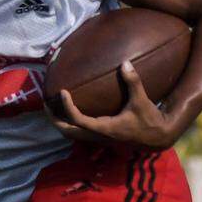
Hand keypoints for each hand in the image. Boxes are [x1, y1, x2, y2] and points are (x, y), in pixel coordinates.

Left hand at [46, 61, 178, 149]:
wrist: (157, 137)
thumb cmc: (149, 119)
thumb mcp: (142, 100)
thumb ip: (133, 82)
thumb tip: (125, 63)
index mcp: (105, 129)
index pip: (78, 120)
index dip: (67, 107)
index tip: (63, 92)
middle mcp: (99, 136)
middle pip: (68, 132)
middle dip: (54, 120)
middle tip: (44, 104)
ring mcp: (99, 138)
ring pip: (72, 135)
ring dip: (60, 123)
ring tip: (51, 109)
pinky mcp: (102, 136)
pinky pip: (80, 132)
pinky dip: (70, 123)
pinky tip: (69, 110)